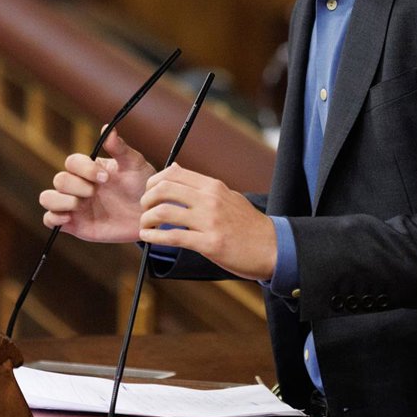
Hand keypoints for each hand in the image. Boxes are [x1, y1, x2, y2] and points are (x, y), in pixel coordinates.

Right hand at [39, 128, 153, 242]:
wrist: (149, 214)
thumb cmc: (141, 186)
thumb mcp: (134, 165)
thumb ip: (120, 148)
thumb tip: (108, 128)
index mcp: (89, 169)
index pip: (72, 162)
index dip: (84, 169)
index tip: (105, 178)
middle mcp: (78, 185)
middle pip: (59, 180)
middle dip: (76, 186)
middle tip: (95, 192)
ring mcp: (74, 205)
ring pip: (47, 198)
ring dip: (60, 200)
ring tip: (80, 204)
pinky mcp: (74, 224)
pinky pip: (49, 220)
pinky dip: (54, 218)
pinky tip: (70, 217)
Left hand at [139, 164, 277, 280]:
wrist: (272, 247)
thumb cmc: (248, 225)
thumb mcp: (228, 196)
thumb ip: (202, 186)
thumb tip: (176, 169)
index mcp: (213, 186)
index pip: (173, 173)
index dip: (153, 182)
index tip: (149, 194)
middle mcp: (210, 199)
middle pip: (164, 189)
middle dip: (146, 200)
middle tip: (144, 210)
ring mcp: (210, 221)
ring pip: (164, 212)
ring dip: (147, 219)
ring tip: (145, 226)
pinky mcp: (210, 243)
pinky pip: (174, 237)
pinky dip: (154, 237)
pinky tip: (148, 239)